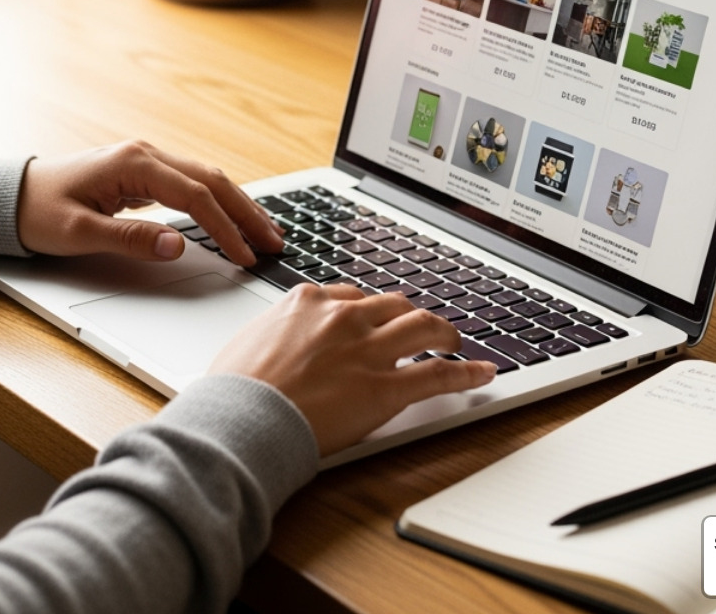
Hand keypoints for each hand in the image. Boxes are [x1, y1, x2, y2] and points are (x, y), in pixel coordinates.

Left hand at [17, 141, 283, 264]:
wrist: (8, 196)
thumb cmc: (37, 212)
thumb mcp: (79, 232)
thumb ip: (131, 239)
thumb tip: (178, 245)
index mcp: (133, 163)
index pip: (196, 195)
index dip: (225, 228)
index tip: (245, 255)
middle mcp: (145, 154)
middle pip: (212, 179)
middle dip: (246, 211)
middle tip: (275, 242)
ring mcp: (145, 160)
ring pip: (206, 178)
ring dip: (237, 204)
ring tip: (264, 232)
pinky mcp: (142, 173)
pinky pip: (191, 184)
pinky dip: (217, 202)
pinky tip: (231, 219)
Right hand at [209, 284, 496, 455]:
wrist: (241, 418)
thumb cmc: (234, 390)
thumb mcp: (247, 343)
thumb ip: (273, 334)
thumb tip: (274, 342)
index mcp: (307, 302)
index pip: (352, 297)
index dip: (370, 311)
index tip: (375, 320)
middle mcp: (343, 318)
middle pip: (394, 305)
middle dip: (411, 316)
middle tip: (422, 328)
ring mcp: (367, 351)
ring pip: (424, 327)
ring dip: (446, 333)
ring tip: (456, 342)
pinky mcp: (386, 388)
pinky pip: (438, 373)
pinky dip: (467, 372)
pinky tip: (482, 373)